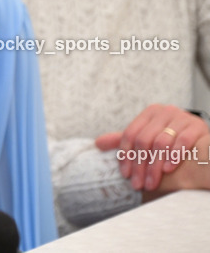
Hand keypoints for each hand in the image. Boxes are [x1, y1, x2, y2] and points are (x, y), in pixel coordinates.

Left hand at [95, 104, 209, 191]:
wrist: (201, 136)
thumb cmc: (171, 137)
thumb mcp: (148, 135)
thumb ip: (124, 139)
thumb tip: (97, 143)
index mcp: (149, 113)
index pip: (130, 134)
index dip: (125, 155)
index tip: (125, 175)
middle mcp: (164, 112)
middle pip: (144, 141)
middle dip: (140, 166)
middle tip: (138, 185)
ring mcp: (181, 117)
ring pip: (161, 142)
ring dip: (155, 165)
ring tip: (151, 182)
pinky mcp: (196, 126)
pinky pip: (183, 141)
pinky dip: (174, 156)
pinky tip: (168, 169)